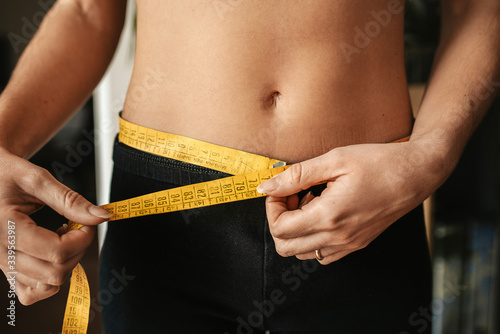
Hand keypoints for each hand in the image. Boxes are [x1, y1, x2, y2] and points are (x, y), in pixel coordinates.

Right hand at [0, 147, 110, 304]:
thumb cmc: (5, 173)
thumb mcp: (36, 179)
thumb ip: (70, 200)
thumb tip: (101, 216)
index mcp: (5, 227)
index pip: (57, 251)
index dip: (83, 238)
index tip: (86, 222)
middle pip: (55, 272)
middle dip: (78, 250)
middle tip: (76, 227)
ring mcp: (1, 264)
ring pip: (47, 286)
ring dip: (66, 264)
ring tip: (60, 237)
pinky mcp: (5, 270)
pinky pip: (31, 293)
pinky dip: (50, 279)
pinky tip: (52, 254)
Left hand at [258, 140, 443, 264]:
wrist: (416, 174)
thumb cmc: (378, 162)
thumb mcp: (334, 160)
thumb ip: (296, 175)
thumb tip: (266, 186)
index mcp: (329, 216)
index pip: (280, 227)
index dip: (272, 206)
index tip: (282, 187)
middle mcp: (337, 237)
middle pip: (285, 246)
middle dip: (278, 219)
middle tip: (292, 195)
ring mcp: (348, 245)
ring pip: (301, 253)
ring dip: (295, 229)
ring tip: (308, 202)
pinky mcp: (356, 244)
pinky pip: (322, 254)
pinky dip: (312, 238)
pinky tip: (322, 213)